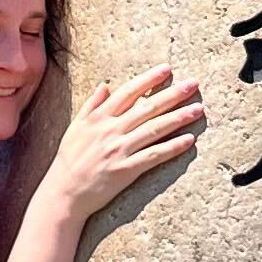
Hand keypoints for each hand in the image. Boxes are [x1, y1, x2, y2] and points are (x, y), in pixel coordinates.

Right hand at [35, 66, 204, 225]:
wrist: (63, 193)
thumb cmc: (68, 161)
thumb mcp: (75, 127)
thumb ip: (91, 105)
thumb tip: (105, 86)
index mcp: (99, 117)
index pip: (129, 92)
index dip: (149, 79)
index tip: (167, 69)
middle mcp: (111, 130)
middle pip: (147, 108)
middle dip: (173, 94)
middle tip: (193, 84)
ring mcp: (120, 150)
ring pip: (155, 129)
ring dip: (179, 118)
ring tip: (198, 109)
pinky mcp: (126, 170)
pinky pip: (154, 155)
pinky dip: (172, 147)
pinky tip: (189, 140)